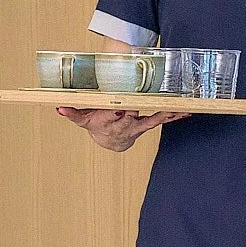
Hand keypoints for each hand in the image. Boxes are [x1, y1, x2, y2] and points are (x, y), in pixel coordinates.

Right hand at [56, 105, 185, 151]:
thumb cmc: (96, 124)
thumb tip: (59, 107)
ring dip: (165, 115)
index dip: (115, 115)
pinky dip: (175, 116)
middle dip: (138, 113)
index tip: (120, 109)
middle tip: (147, 106)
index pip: (111, 118)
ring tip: (177, 110)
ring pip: (152, 120)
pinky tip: (186, 111)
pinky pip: (162, 119)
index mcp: (108, 122)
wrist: (110, 140)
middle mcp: (125, 125)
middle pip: (132, 119)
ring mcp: (138, 126)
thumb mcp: (82, 119)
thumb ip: (72, 113)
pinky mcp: (148, 124)